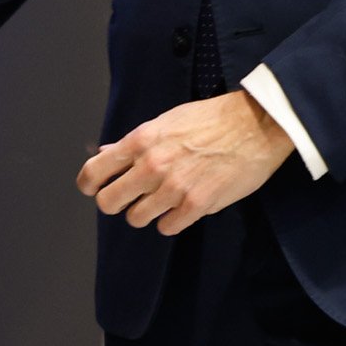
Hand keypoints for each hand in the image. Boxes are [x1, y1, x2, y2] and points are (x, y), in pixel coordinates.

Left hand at [77, 92, 291, 234]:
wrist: (255, 125)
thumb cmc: (212, 119)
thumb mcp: (167, 121)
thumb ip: (134, 142)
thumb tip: (105, 152)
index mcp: (141, 140)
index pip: (94, 172)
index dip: (89, 184)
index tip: (94, 189)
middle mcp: (152, 165)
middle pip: (109, 202)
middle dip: (115, 202)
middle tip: (128, 198)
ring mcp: (174, 187)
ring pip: (136, 218)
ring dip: (145, 212)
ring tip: (160, 201)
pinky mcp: (197, 205)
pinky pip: (166, 227)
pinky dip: (170, 221)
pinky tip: (180, 208)